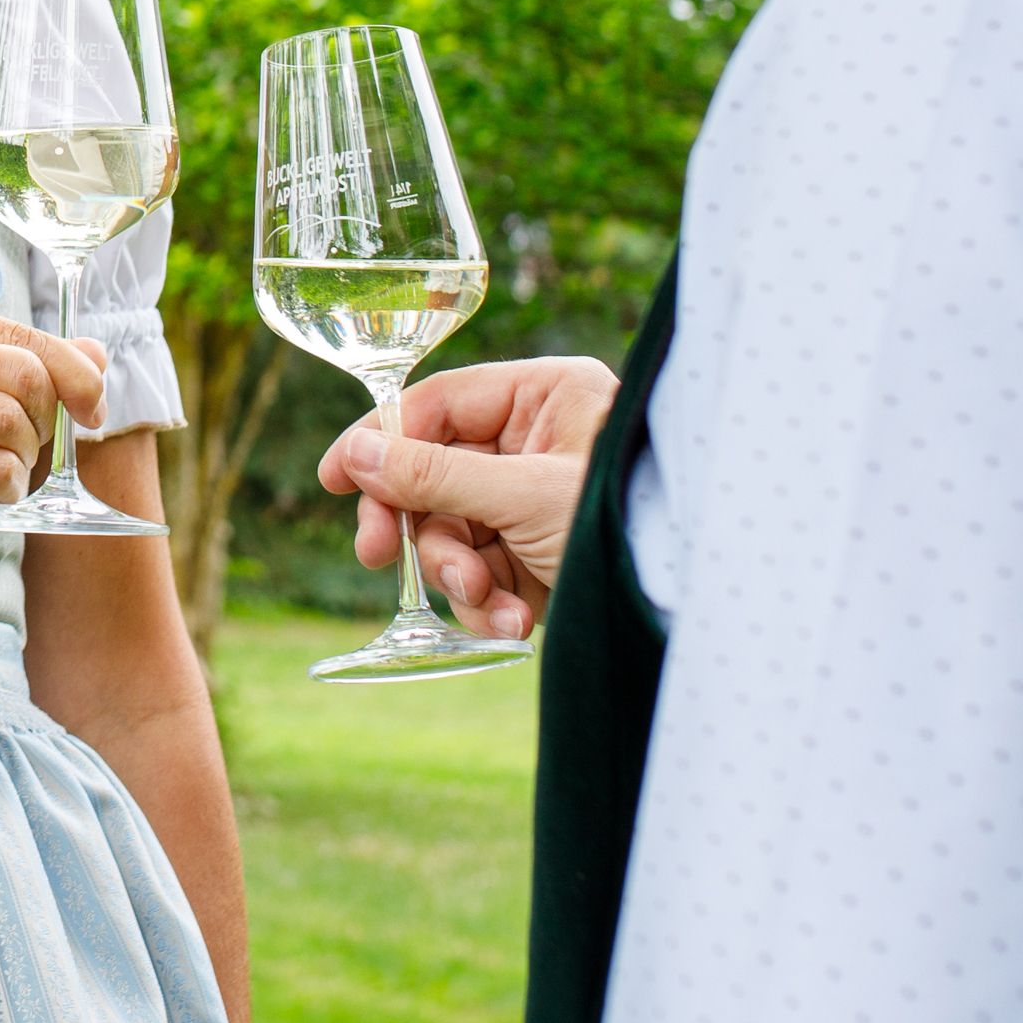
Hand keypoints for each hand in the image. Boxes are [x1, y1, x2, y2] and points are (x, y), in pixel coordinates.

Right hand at [0, 299, 105, 558]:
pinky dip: (7, 486)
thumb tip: (96, 352)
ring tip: (1, 472)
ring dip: (24, 460)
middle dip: (47, 421)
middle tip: (29, 448)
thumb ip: (16, 361)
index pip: (23, 333)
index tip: (91, 410)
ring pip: (11, 421)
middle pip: (26, 374)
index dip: (75, 373)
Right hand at [318, 355, 615, 641]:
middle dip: (424, 530)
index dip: (382, 440)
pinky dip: (491, 603)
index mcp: (548, 396)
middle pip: (437, 475)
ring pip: (456, 532)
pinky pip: (486, 571)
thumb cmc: (623, 526)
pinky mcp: (542, 554)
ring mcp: (539, 501)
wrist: (687, 603)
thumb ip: (433, 476)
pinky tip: (516, 625)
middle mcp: (541, 441)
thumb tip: (356, 454)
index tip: (335, 479)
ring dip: (461, 577)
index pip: (440, 404)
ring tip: (490, 605)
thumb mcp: (523, 497)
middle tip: (379, 559)